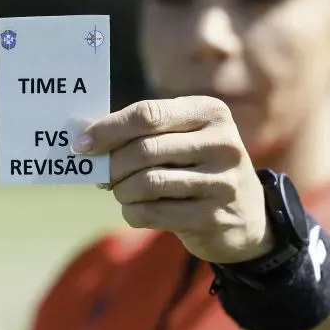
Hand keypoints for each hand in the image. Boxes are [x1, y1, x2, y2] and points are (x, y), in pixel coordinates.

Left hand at [74, 98, 273, 264]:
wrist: (248, 215)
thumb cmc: (198, 168)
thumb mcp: (182, 139)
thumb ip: (143, 134)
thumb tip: (86, 141)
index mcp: (210, 112)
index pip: (148, 114)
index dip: (108, 130)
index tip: (81, 145)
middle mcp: (222, 143)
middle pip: (144, 149)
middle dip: (112, 164)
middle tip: (101, 175)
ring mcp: (222, 182)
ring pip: (147, 183)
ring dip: (122, 190)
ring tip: (120, 191)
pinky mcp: (214, 217)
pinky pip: (154, 213)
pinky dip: (133, 212)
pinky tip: (134, 209)